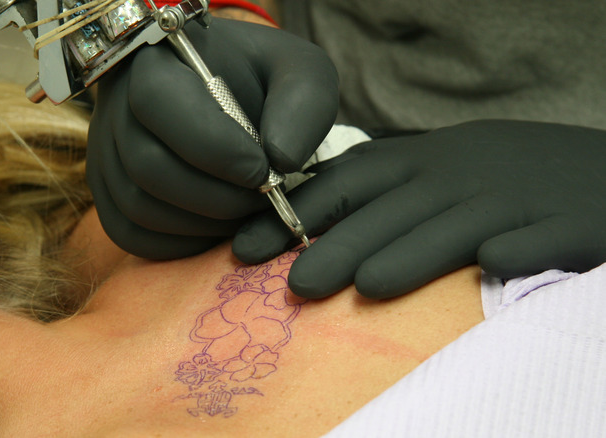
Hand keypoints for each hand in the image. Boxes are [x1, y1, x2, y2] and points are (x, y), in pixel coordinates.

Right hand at [87, 18, 338, 258]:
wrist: (222, 93)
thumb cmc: (259, 80)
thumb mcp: (296, 71)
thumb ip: (301, 105)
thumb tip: (281, 161)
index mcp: (153, 63)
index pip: (159, 103)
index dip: (214, 147)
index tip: (264, 169)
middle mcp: (114, 110)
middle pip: (148, 168)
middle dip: (216, 197)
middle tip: (264, 199)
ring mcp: (104, 157)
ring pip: (138, 208)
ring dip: (203, 224)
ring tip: (247, 212)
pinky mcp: (108, 196)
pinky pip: (132, 236)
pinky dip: (181, 244)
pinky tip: (219, 229)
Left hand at [233, 120, 605, 298]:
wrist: (598, 167)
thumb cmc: (500, 175)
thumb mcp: (437, 169)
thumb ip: (379, 192)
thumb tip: (300, 224)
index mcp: (423, 160)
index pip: (348, 180)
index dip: (297, 212)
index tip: (248, 247)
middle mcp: (462, 174)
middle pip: (394, 207)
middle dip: (342, 242)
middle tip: (297, 285)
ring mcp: (518, 197)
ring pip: (460, 223)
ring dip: (416, 251)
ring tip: (370, 284)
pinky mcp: (574, 222)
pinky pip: (547, 236)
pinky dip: (524, 248)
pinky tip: (495, 262)